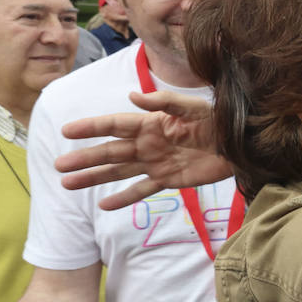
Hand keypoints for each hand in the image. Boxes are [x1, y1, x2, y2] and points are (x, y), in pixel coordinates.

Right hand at [55, 90, 230, 209]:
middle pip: (111, 151)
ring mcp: (156, 162)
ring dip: (95, 177)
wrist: (242, 145)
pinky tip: (104, 205)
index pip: (115, 125)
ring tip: (69, 184)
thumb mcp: (195, 107)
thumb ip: (165, 102)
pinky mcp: (169, 179)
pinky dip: (124, 198)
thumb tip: (132, 96)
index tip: (67, 131)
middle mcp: (148, 143)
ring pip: (119, 172)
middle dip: (85, 158)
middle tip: (59, 165)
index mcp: (152, 123)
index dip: (92, 127)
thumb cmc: (220, 120)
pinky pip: (142, 190)